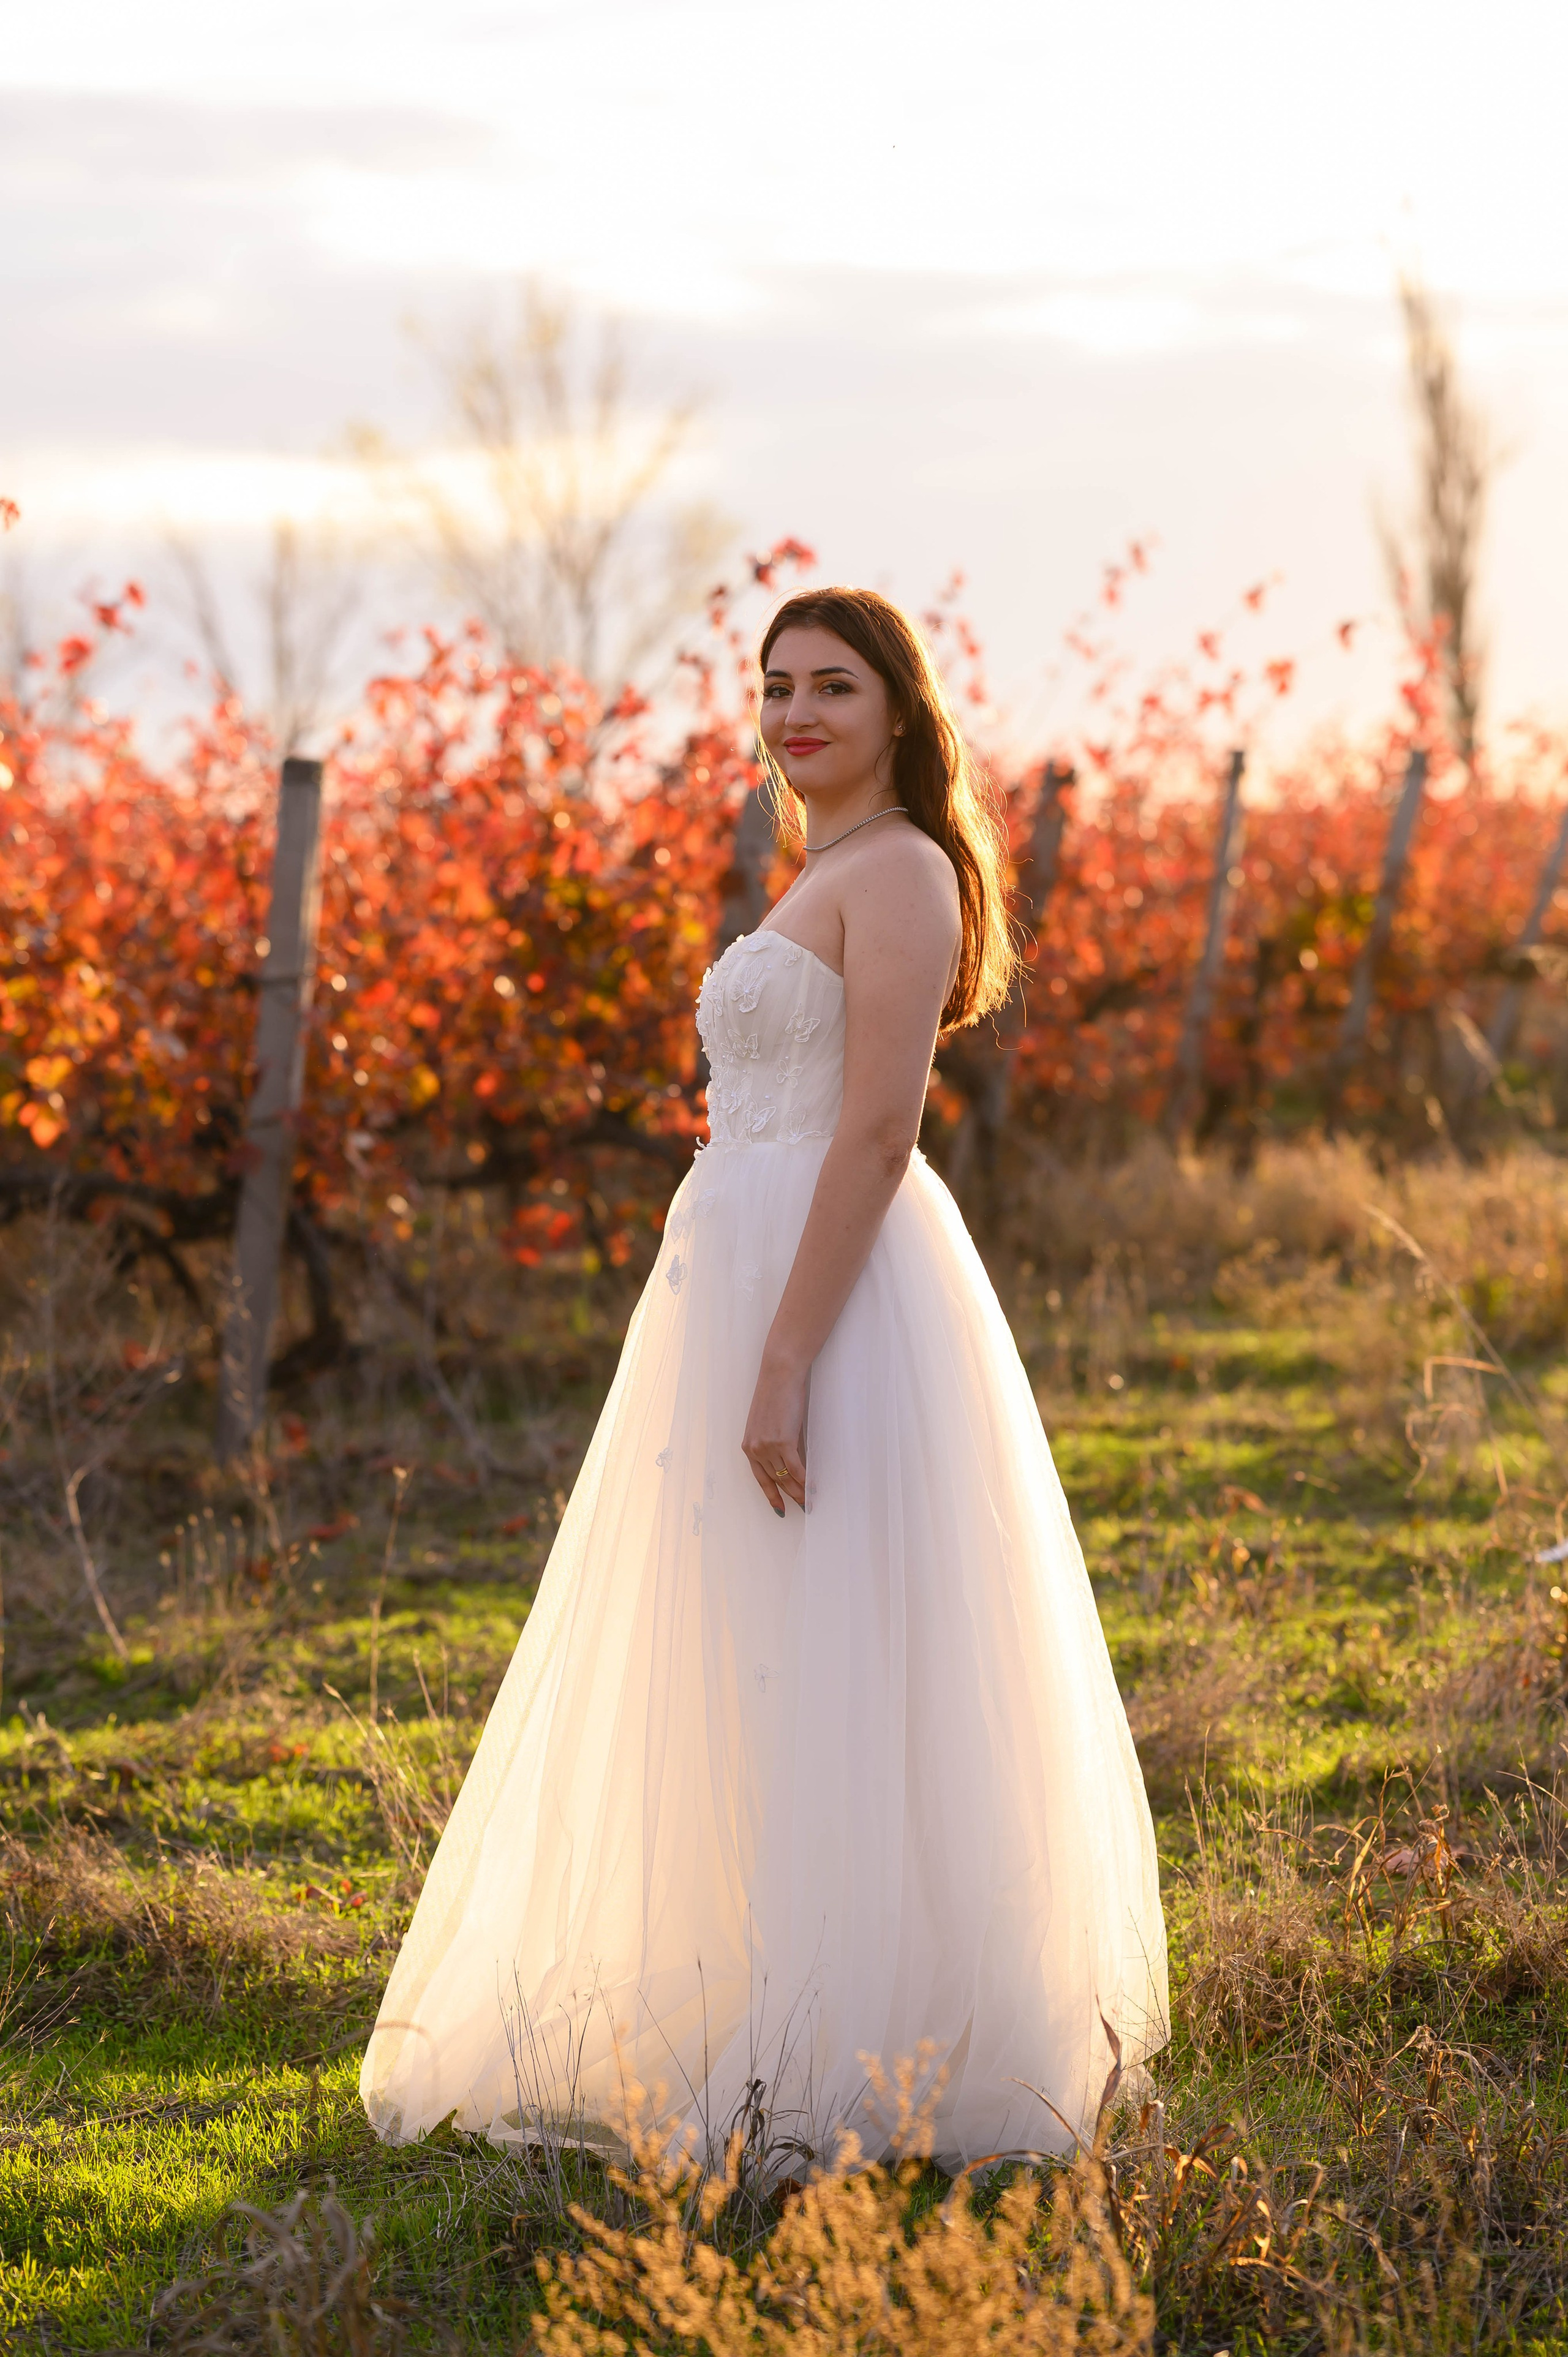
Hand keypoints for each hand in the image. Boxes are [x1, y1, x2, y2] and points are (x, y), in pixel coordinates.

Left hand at [742, 1354, 807, 1515]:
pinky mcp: (782, 1441)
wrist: (779, 1375)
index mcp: (748, 1445)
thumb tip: (789, 1462)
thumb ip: (774, 1444)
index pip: (760, 1478)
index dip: (771, 1495)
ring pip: (785, 1477)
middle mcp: (755, 1449)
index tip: (779, 1509)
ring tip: (809, 1501)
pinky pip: (795, 1468)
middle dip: (789, 1496)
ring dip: (799, 1491)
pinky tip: (812, 1487)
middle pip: (774, 1481)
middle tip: (802, 1506)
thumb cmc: (776, 1395)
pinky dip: (805, 1480)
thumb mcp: (768, 1424)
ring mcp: (767, 1446)